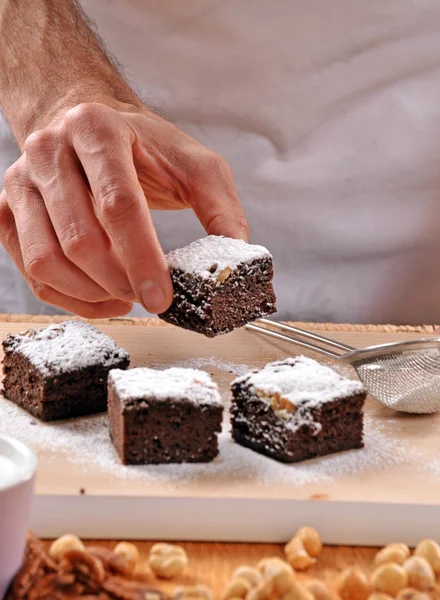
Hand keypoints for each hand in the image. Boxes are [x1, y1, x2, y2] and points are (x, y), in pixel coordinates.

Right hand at [0, 102, 247, 317]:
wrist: (88, 127)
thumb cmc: (144, 149)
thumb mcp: (193, 164)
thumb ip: (220, 206)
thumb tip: (232, 258)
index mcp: (97, 130)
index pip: (117, 204)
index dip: (142, 258)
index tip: (162, 297)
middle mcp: (49, 151)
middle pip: (80, 239)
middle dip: (120, 282)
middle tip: (150, 298)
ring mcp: (21, 182)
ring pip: (46, 261)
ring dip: (92, 293)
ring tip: (126, 296)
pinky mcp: (8, 211)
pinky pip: (31, 272)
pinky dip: (69, 297)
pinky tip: (102, 296)